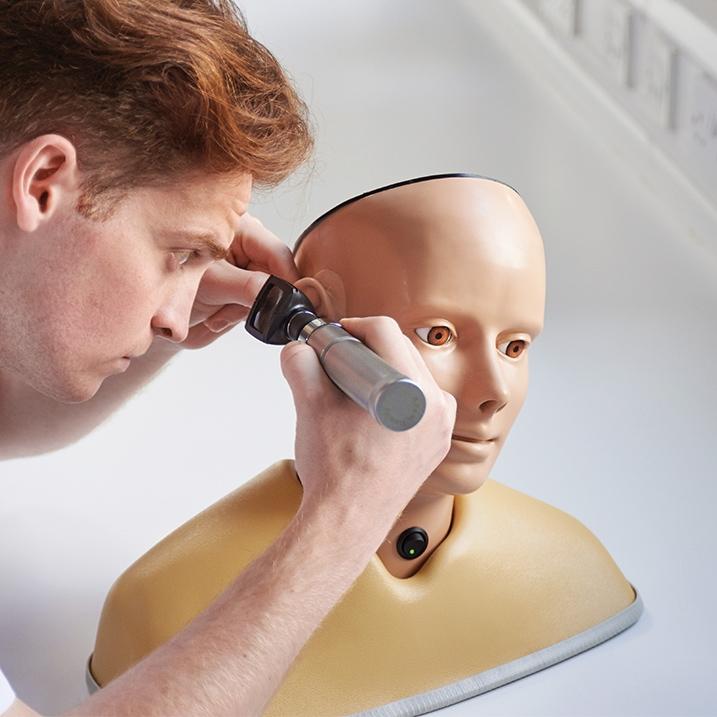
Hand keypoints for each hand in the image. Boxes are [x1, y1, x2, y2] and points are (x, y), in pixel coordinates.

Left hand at [181, 214, 297, 348]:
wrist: (155, 315)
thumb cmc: (170, 286)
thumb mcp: (212, 284)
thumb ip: (247, 287)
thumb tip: (277, 293)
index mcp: (239, 229)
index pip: (277, 252)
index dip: (287, 278)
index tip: (291, 300)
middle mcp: (246, 246)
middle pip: (276, 274)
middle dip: (260, 297)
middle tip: (234, 308)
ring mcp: (246, 269)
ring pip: (269, 294)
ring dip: (245, 310)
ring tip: (217, 313)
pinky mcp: (244, 290)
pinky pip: (258, 307)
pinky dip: (239, 317)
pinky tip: (217, 316)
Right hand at [280, 316, 456, 513]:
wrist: (347, 522)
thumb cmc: (336, 474)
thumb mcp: (311, 407)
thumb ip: (300, 365)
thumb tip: (298, 348)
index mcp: (413, 392)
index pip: (385, 332)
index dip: (352, 327)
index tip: (333, 338)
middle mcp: (436, 407)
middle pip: (401, 350)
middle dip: (366, 350)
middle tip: (338, 364)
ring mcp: (441, 426)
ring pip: (411, 374)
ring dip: (382, 372)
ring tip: (352, 391)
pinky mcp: (437, 442)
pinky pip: (420, 401)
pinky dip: (395, 397)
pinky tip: (370, 411)